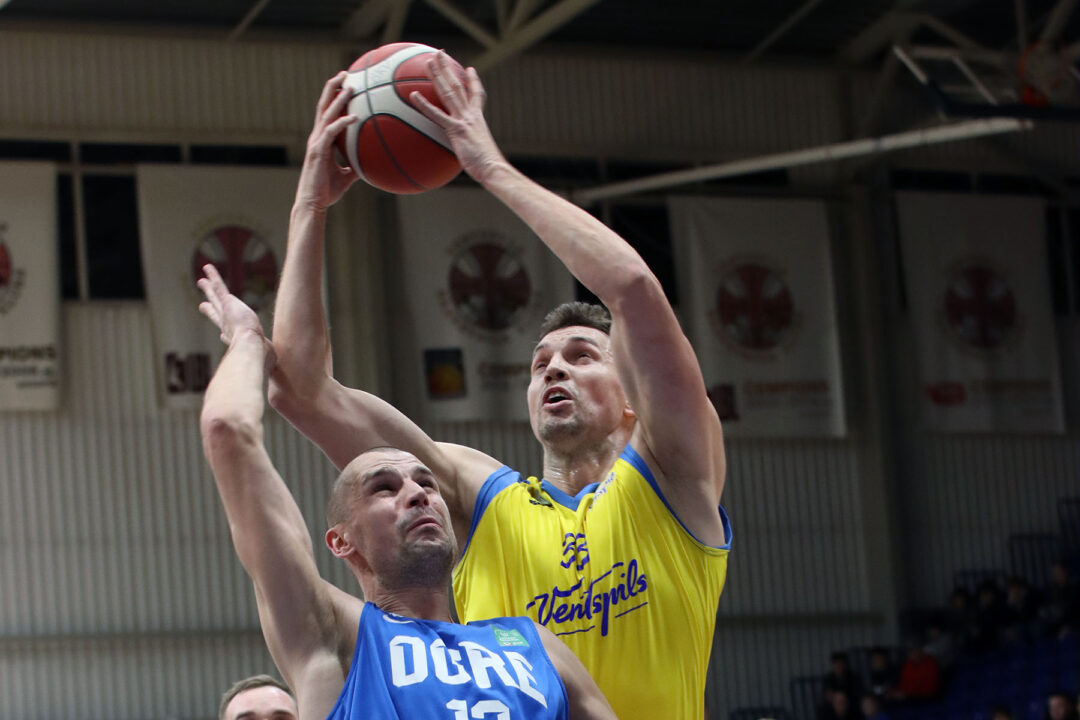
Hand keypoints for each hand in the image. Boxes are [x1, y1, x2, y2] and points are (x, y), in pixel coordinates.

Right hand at [197, 264, 275, 370]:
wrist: (251, 350)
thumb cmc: (260, 360)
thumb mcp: (267, 360)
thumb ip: (269, 362)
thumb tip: (275, 368)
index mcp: (237, 340)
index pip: (228, 335)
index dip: (224, 333)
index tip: (221, 334)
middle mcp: (228, 326)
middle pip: (217, 315)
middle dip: (211, 309)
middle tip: (202, 305)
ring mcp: (226, 314)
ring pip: (216, 297)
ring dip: (209, 288)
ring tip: (202, 280)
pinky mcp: (228, 303)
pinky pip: (219, 287)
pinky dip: (213, 277)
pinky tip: (208, 268)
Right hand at [295, 71, 360, 211]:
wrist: (314, 204)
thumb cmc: (327, 192)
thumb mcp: (346, 176)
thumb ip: (356, 166)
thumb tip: (371, 164)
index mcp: (322, 140)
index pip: (327, 113)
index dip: (334, 97)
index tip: (345, 83)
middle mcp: (317, 137)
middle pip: (324, 106)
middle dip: (333, 88)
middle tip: (345, 73)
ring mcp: (316, 143)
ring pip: (326, 114)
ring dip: (338, 99)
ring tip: (350, 86)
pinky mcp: (318, 152)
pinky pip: (331, 132)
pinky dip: (342, 123)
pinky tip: (355, 117)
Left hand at [409, 52, 506, 183]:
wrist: (493, 168)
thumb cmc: (489, 166)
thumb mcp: (482, 154)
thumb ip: (472, 148)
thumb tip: (470, 157)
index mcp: (478, 119)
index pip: (476, 95)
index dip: (473, 81)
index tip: (469, 69)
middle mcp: (471, 115)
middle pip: (458, 85)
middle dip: (448, 68)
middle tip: (441, 54)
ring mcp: (463, 121)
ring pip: (449, 92)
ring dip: (437, 76)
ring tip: (428, 61)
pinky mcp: (456, 130)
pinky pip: (437, 115)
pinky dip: (424, 105)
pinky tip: (412, 95)